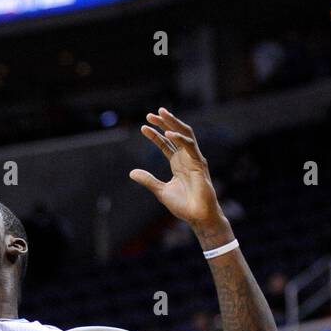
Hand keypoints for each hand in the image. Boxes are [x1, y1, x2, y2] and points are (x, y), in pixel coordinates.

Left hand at [129, 108, 221, 229]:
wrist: (197, 216)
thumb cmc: (184, 205)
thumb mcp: (161, 191)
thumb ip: (148, 180)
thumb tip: (131, 172)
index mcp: (178, 163)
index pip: (166, 144)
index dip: (154, 135)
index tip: (143, 127)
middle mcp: (186, 158)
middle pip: (175, 134)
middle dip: (164, 122)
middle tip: (150, 114)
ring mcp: (194, 159)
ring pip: (185, 134)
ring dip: (173, 123)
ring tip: (161, 114)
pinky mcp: (199, 163)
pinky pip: (190, 146)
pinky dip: (179, 138)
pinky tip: (167, 133)